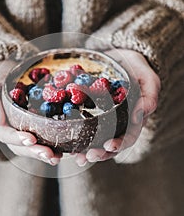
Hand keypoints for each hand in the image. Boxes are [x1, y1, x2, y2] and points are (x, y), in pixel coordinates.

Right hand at [0, 60, 60, 164]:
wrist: (6, 73)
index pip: (3, 133)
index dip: (16, 138)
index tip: (31, 139)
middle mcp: (5, 129)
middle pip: (18, 146)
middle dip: (34, 152)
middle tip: (49, 154)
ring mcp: (18, 131)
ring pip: (29, 148)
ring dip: (42, 153)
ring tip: (56, 158)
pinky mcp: (31, 128)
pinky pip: (39, 141)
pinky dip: (50, 147)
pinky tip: (61, 152)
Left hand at [75, 49, 160, 165]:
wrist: (120, 58)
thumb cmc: (137, 69)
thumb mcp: (148, 79)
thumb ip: (149, 96)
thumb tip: (140, 116)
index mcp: (133, 120)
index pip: (128, 137)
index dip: (119, 144)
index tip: (109, 145)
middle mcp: (117, 124)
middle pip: (109, 145)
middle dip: (99, 153)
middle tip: (88, 156)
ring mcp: (102, 120)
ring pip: (95, 140)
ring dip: (86, 151)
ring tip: (76, 157)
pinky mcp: (88, 113)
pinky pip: (82, 126)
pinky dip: (75, 135)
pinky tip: (66, 142)